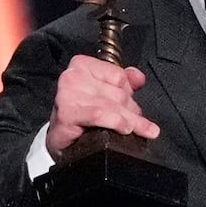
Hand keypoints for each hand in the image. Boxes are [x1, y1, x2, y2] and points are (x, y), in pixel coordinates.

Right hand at [46, 55, 160, 157]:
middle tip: (139, 123)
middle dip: (133, 111)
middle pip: (118, 93)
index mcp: (82, 65)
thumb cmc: (82, 114)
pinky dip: (116, 122)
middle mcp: (73, 76)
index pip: (119, 75)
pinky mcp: (67, 114)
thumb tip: (139, 77)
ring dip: (132, 121)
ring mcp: (68, 95)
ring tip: (142, 130)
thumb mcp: (105, 93)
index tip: (130, 102)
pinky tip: (125, 129)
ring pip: (113, 106)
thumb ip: (124, 81)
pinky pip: (100, 115)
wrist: (63, 140)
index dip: (129, 91)